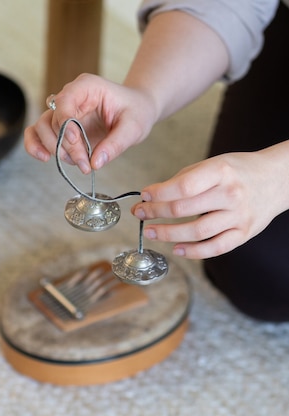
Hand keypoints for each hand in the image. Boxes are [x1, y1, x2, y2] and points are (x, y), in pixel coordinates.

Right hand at [24, 73, 153, 173]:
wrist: (137, 110)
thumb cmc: (136, 112)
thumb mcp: (133, 127)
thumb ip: (115, 144)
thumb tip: (95, 163)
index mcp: (87, 87)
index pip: (64, 103)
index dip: (65, 125)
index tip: (76, 143)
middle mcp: (70, 97)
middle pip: (52, 120)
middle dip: (65, 146)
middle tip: (85, 164)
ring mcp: (63, 113)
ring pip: (41, 128)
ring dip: (55, 150)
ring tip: (78, 164)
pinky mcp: (62, 128)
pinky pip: (38, 134)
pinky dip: (36, 146)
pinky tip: (44, 158)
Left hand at [131, 146, 288, 258]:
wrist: (277, 179)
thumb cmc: (239, 171)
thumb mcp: (215, 164)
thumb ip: (186, 179)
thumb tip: (153, 195)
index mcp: (221, 172)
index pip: (182, 186)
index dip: (158, 194)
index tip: (143, 196)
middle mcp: (231, 194)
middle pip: (184, 209)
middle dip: (156, 213)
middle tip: (140, 214)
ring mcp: (239, 216)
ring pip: (196, 232)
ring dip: (168, 234)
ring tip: (151, 232)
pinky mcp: (244, 234)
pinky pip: (215, 248)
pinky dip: (193, 252)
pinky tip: (176, 249)